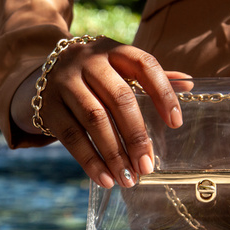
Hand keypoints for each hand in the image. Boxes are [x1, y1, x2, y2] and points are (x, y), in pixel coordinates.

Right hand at [11, 37, 188, 187]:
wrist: (39, 77)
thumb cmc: (92, 77)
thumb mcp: (117, 69)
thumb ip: (150, 77)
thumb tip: (190, 84)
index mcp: (112, 49)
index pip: (144, 65)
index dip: (163, 93)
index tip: (176, 123)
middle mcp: (87, 61)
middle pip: (119, 98)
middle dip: (136, 135)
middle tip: (148, 166)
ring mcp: (63, 82)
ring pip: (95, 119)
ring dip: (114, 153)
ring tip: (128, 179)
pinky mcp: (47, 106)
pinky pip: (71, 137)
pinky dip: (90, 161)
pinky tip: (105, 179)